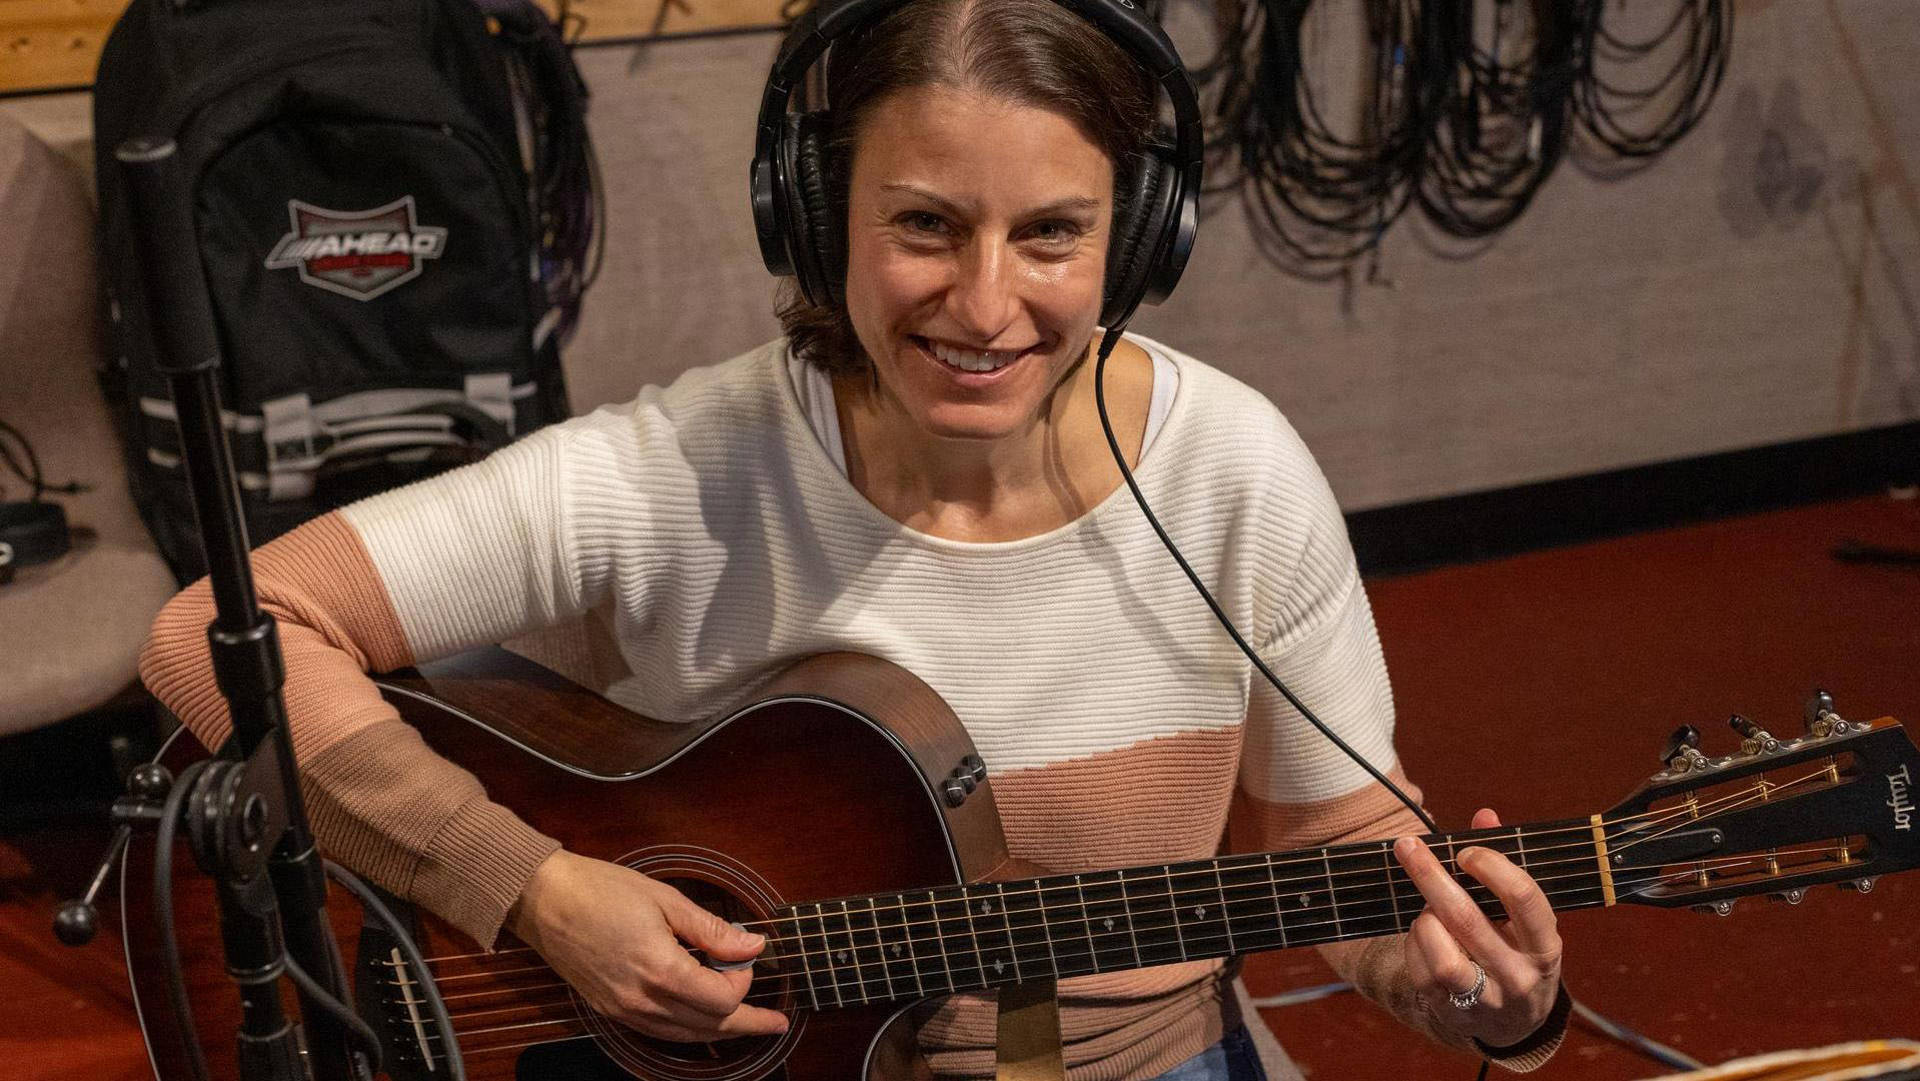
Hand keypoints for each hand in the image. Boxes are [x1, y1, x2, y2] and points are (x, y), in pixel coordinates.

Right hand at [508, 850, 789, 1041]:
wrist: (542, 900)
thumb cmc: (601, 890)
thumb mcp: (665, 899)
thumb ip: (711, 929)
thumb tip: (752, 945)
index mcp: (660, 970)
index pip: (722, 999)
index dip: (743, 981)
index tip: (745, 956)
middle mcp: (642, 1000)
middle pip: (709, 1027)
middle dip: (747, 1022)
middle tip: (776, 1022)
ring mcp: (624, 1010)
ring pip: (686, 1037)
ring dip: (720, 1031)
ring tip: (749, 1024)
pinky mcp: (611, 1011)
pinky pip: (660, 1033)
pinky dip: (688, 1030)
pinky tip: (703, 1021)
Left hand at [1392, 808, 1562, 1047]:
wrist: (1514, 1025)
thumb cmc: (1515, 951)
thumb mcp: (1522, 918)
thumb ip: (1503, 865)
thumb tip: (1484, 815)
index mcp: (1545, 947)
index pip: (1524, 899)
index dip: (1492, 867)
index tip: (1466, 851)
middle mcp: (1520, 976)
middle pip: (1469, 920)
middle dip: (1431, 876)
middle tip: (1407, 846)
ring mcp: (1487, 1000)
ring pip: (1443, 955)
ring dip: (1425, 920)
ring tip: (1428, 909)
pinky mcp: (1454, 1014)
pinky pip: (1422, 973)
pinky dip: (1413, 944)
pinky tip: (1421, 934)